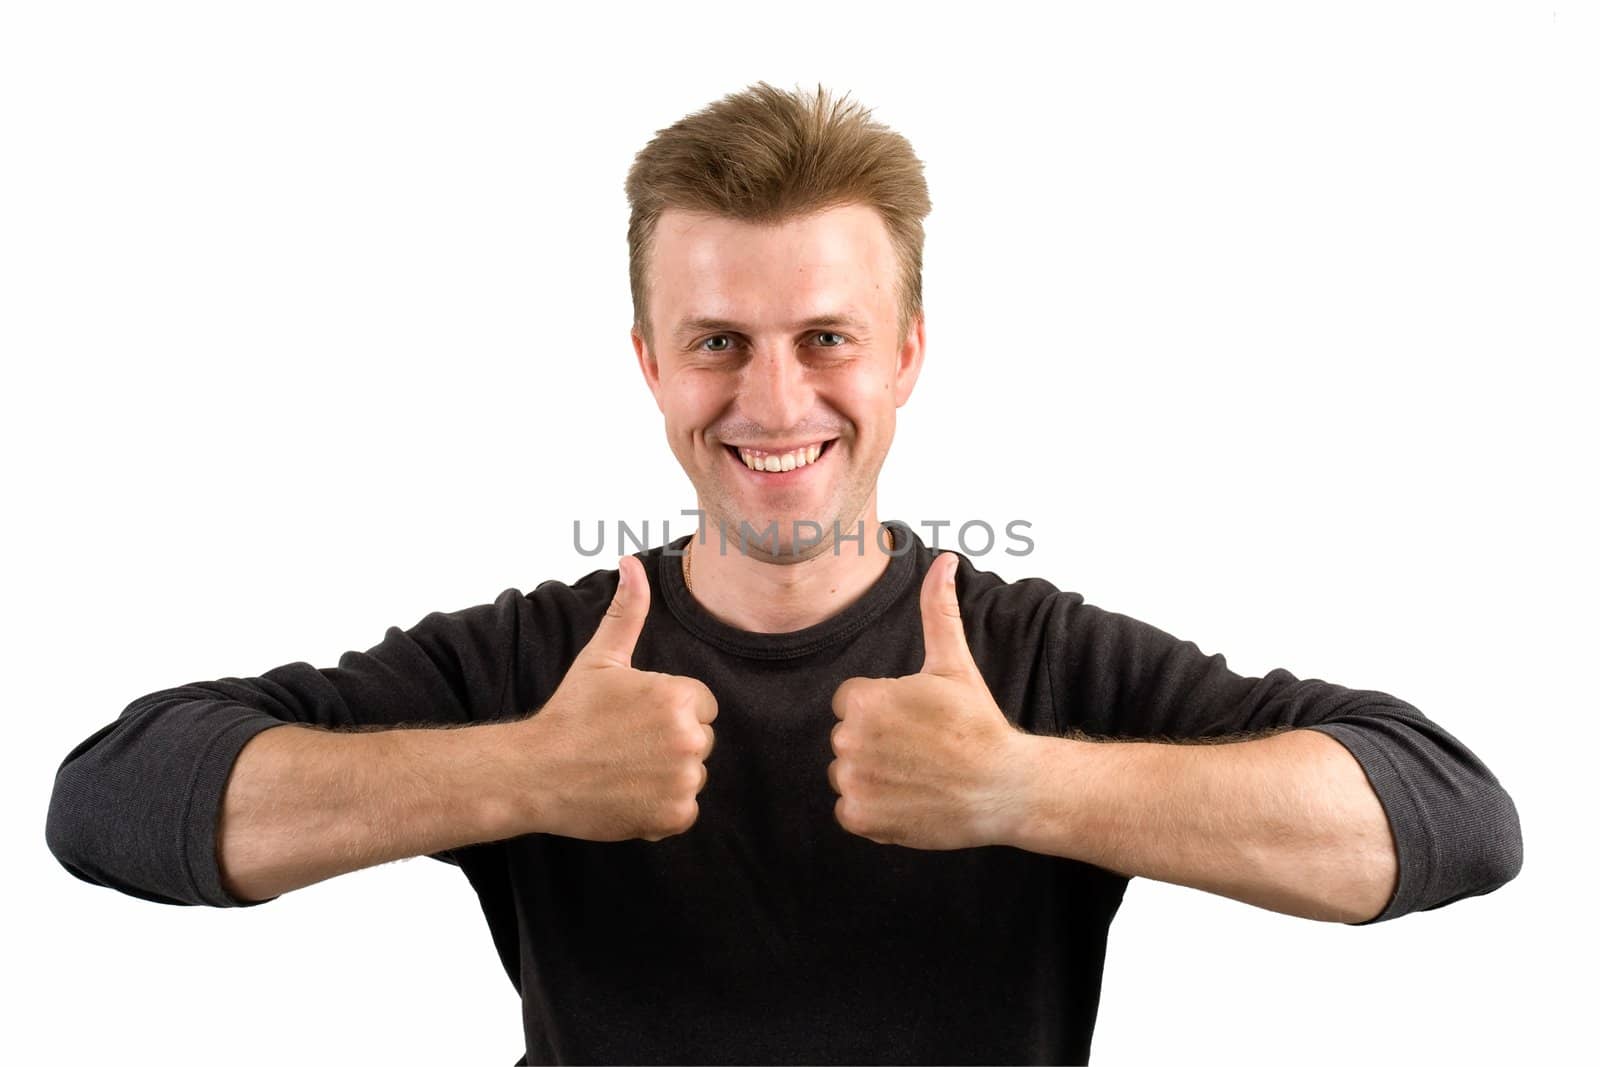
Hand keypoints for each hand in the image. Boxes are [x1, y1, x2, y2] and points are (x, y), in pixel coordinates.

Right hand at [513, 554, 717, 842]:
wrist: (536, 773)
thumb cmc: (570, 713)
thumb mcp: (601, 658)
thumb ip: (627, 610)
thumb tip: (631, 563)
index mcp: (679, 697)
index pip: (700, 704)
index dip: (667, 710)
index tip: (633, 719)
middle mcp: (689, 739)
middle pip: (701, 740)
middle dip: (670, 742)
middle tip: (624, 744)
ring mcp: (683, 781)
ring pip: (692, 774)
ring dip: (667, 776)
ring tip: (623, 769)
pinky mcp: (674, 817)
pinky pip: (685, 810)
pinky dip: (661, 808)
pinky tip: (628, 795)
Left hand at [827, 551, 1029, 849]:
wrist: (1004, 787)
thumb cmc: (977, 724)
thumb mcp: (953, 663)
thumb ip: (938, 609)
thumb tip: (945, 560)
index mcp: (862, 699)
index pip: (851, 702)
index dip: (885, 711)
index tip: (916, 721)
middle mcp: (848, 740)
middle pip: (846, 737)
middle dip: (877, 742)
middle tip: (920, 748)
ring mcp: (853, 782)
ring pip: (846, 773)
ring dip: (873, 776)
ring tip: (915, 773)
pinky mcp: (860, 818)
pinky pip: (849, 810)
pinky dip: (874, 810)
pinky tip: (908, 799)